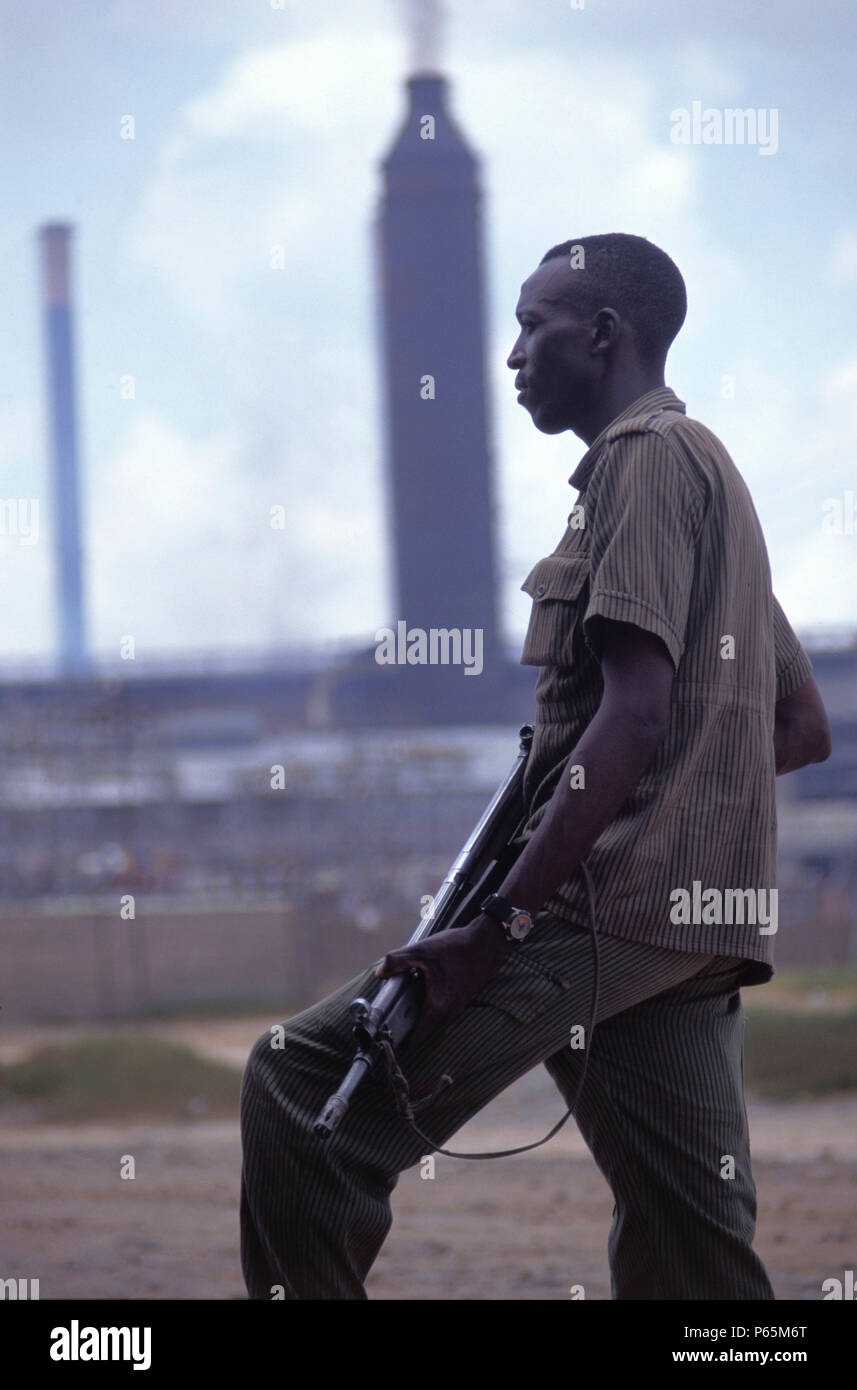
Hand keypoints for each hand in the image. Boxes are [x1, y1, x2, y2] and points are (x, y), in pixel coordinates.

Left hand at [375, 916, 511, 1043]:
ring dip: (417, 1009)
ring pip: (430, 1016)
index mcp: (437, 1007)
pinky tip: (422, 983)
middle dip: (405, 1020)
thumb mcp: (421, 950)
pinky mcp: (459, 997)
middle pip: (421, 1026)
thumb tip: (380, 973)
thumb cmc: (456, 947)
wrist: (487, 942)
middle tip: (389, 1010)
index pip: (416, 1038)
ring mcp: (456, 1006)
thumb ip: (397, 961)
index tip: (385, 1034)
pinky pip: (439, 1006)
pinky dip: (428, 1000)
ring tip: (403, 996)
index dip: (399, 1038)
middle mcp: (448, 1012)